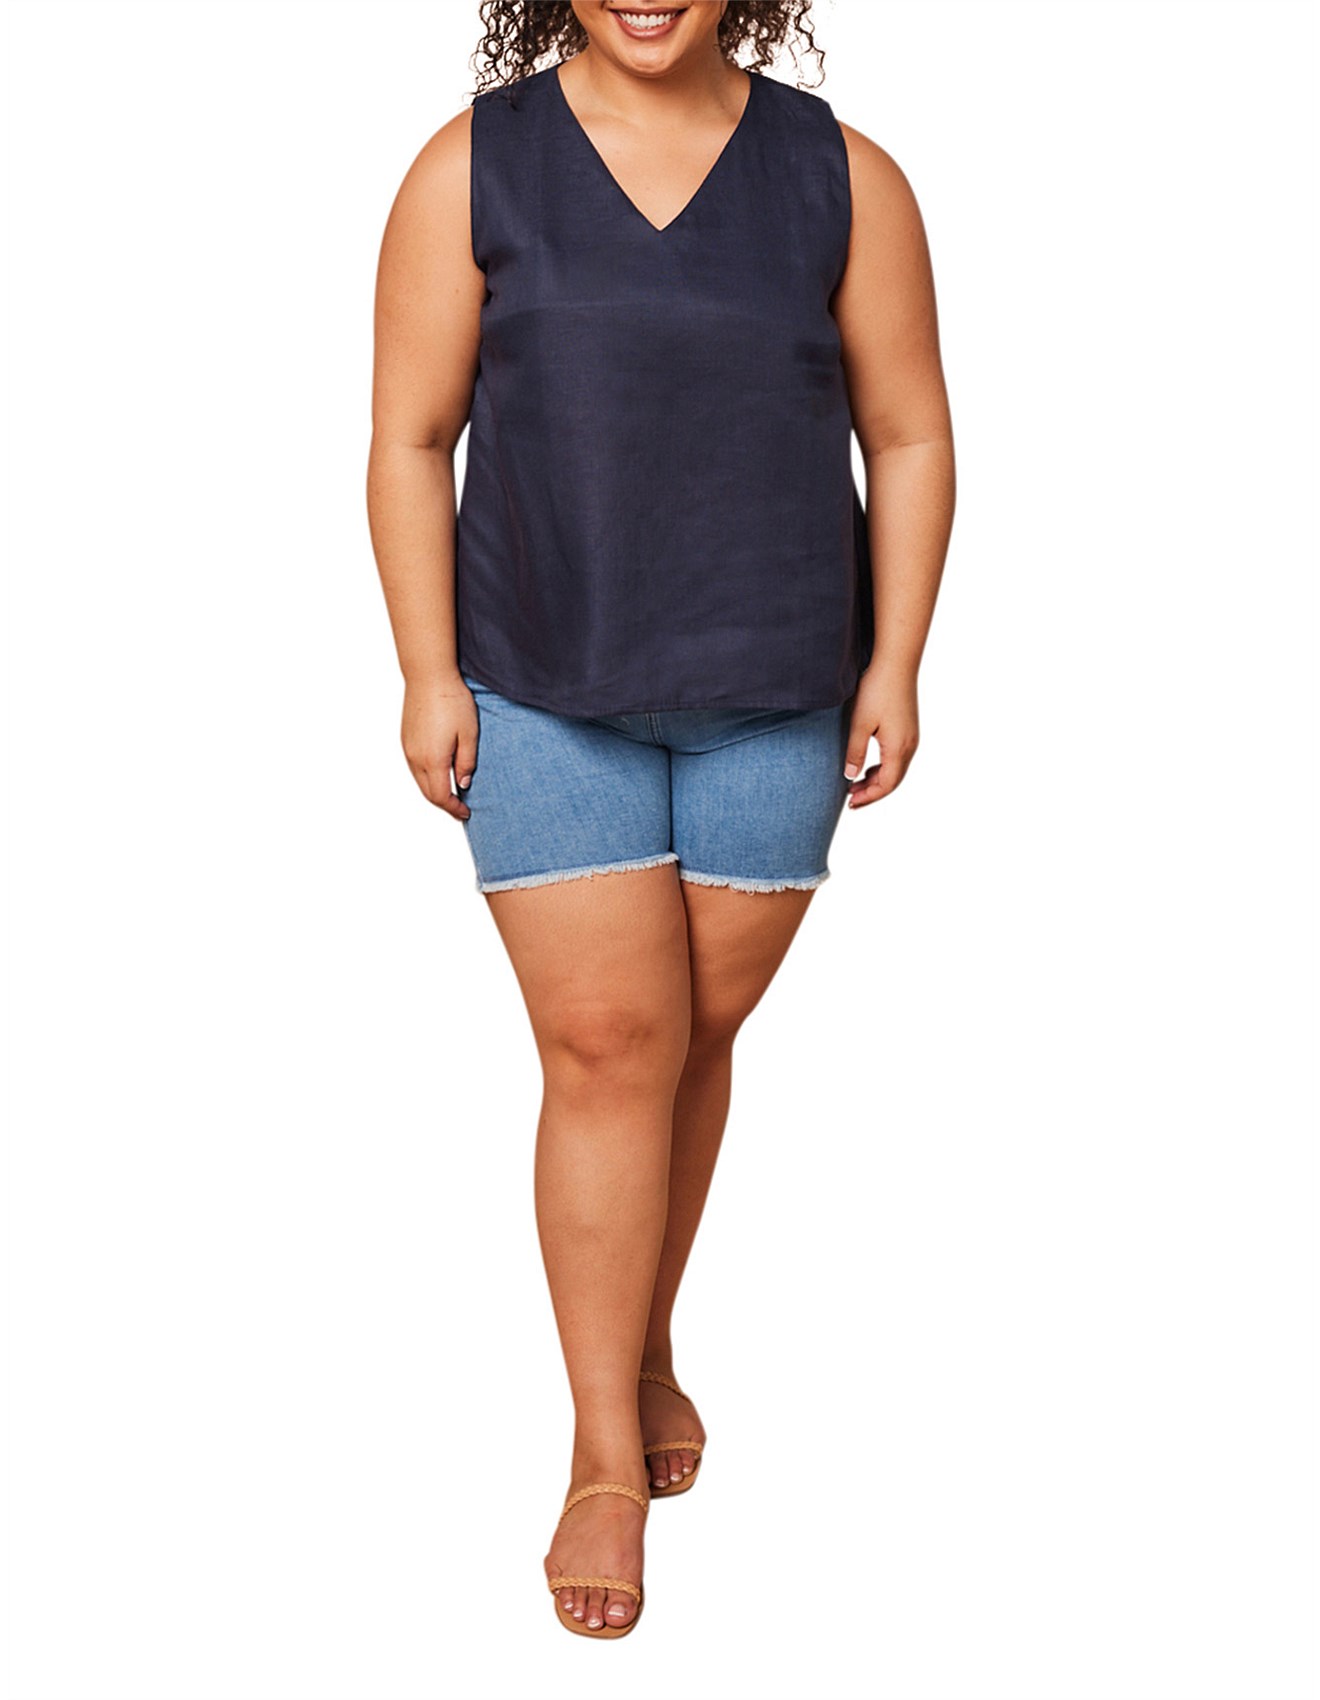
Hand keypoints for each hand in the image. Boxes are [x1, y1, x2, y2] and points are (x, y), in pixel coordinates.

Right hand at [402, 675, 477, 820]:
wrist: (428, 676)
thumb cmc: (452, 701)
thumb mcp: (469, 734)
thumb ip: (466, 762)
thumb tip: (463, 784)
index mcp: (433, 760)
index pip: (441, 796)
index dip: (454, 808)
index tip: (466, 812)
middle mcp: (416, 758)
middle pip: (428, 793)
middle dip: (445, 804)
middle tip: (460, 808)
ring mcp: (408, 749)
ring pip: (420, 781)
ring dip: (435, 791)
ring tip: (452, 793)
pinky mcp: (406, 739)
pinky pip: (415, 768)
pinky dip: (427, 778)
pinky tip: (439, 774)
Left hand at [843, 663, 918, 808]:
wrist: (896, 663)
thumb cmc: (876, 690)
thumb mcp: (860, 724)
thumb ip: (855, 752)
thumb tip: (850, 776)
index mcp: (898, 748)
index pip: (885, 785)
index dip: (868, 797)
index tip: (850, 803)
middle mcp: (910, 746)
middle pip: (893, 781)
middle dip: (872, 792)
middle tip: (850, 799)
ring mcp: (911, 737)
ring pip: (896, 770)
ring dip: (877, 780)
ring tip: (855, 785)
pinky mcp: (908, 728)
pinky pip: (898, 758)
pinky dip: (883, 768)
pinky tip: (868, 766)